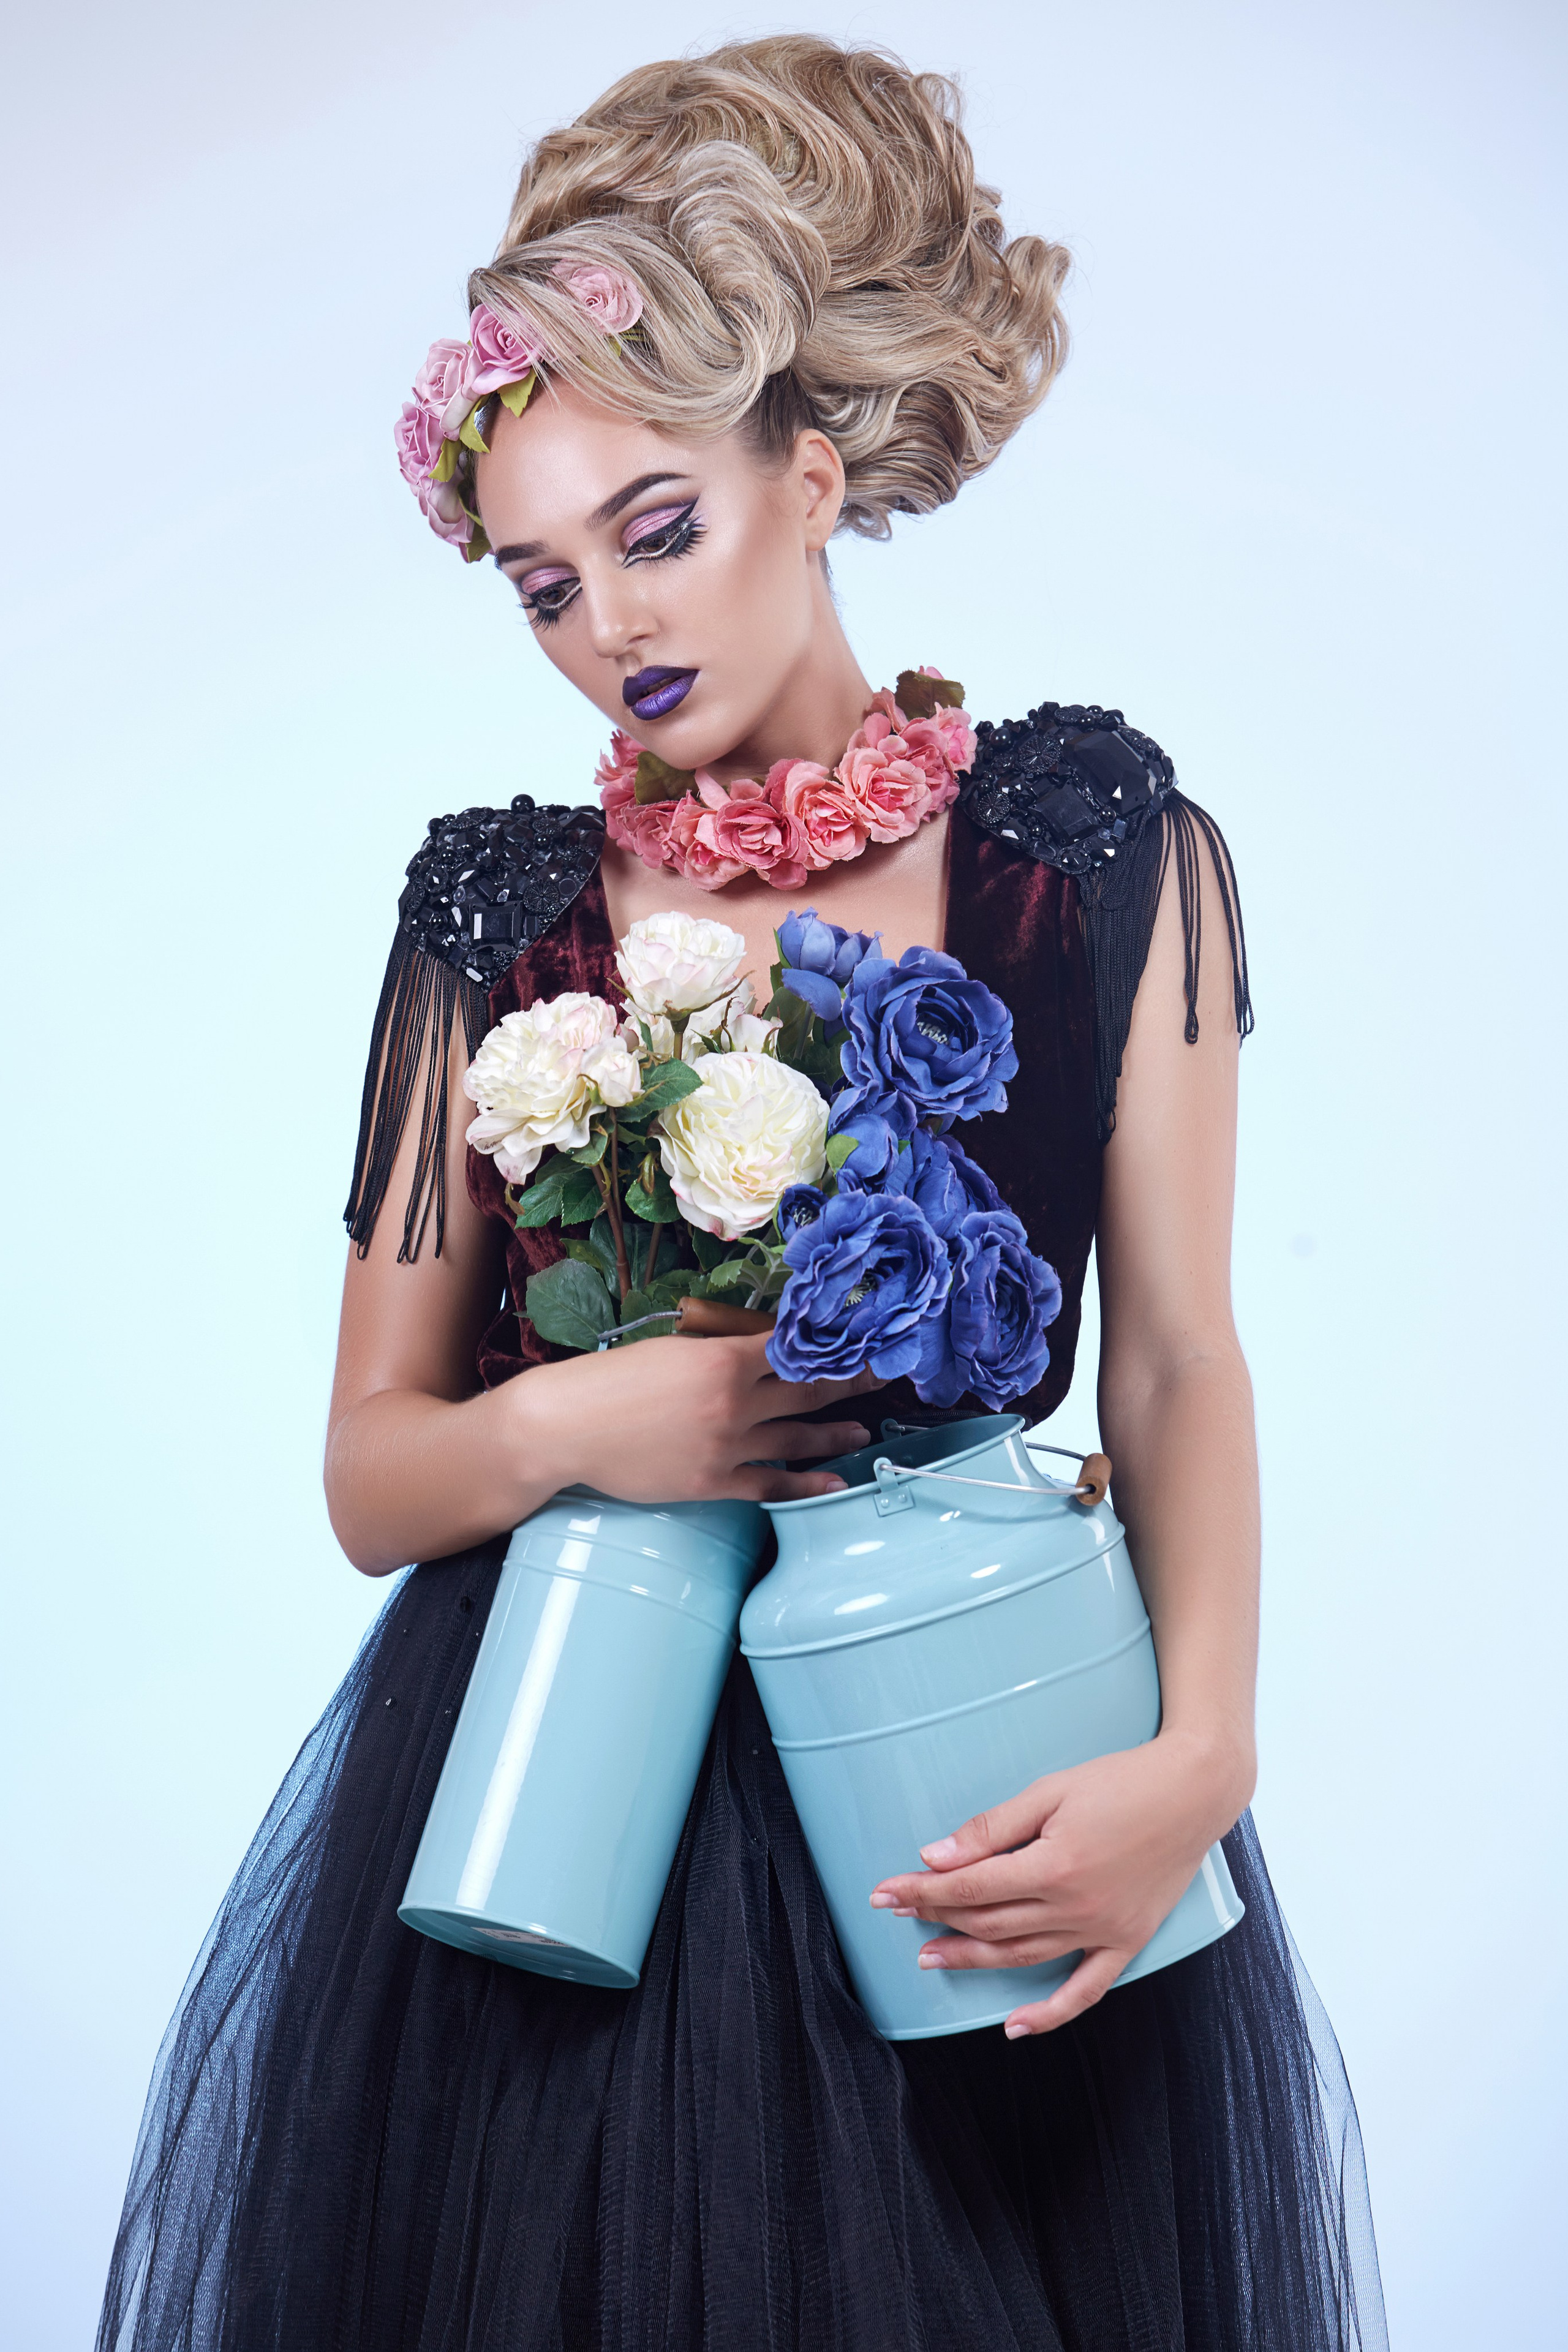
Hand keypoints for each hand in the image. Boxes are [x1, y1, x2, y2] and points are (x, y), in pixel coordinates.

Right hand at [513, 1331, 886, 1506]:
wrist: (568, 1426)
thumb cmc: (612, 1380)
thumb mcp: (671, 1349)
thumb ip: (719, 1347)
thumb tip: (760, 1346)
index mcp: (723, 1359)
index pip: (794, 1347)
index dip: (833, 1343)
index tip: (863, 1339)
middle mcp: (734, 1401)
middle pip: (808, 1388)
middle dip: (851, 1381)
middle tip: (884, 1376)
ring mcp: (727, 1445)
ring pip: (798, 1436)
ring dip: (837, 1432)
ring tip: (864, 1431)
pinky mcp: (714, 1482)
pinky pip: (771, 1486)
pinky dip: (806, 1485)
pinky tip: (832, 1484)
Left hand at [868, 1731, 1247, 2036]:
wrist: (1195, 1791)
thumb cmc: (1122, 1781)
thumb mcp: (1051, 1790)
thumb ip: (992, 1827)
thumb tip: (937, 1855)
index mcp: (1054, 1865)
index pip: (970, 1887)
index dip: (923, 1890)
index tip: (886, 1891)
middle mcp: (1077, 1906)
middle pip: (990, 1921)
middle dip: (938, 1917)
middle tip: (900, 1913)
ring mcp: (1105, 1930)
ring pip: (1023, 1955)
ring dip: (973, 1959)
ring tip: (932, 1957)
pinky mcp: (1128, 1940)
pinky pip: (1085, 1990)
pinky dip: (1049, 2013)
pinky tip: (1015, 2026)